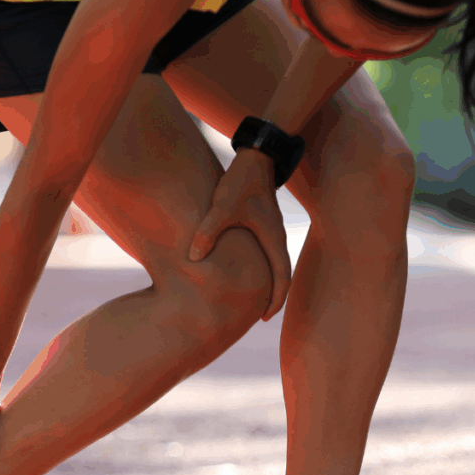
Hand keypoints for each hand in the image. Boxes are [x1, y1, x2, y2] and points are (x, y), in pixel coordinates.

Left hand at [189, 149, 291, 320]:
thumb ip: (208, 232)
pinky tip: (244, 270)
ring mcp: (271, 230)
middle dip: (271, 297)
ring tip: (251, 298)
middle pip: (280, 276)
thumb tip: (194, 258)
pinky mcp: (263, 223)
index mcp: (273, 239)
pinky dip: (260, 267)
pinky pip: (265, 252)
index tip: (263, 317)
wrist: (256, 157)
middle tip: (257, 315)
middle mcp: (276, 237)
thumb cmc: (242, 182)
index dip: (275, 300)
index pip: (281, 278)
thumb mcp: (222, 207)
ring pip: (274, 264)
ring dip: (267, 282)